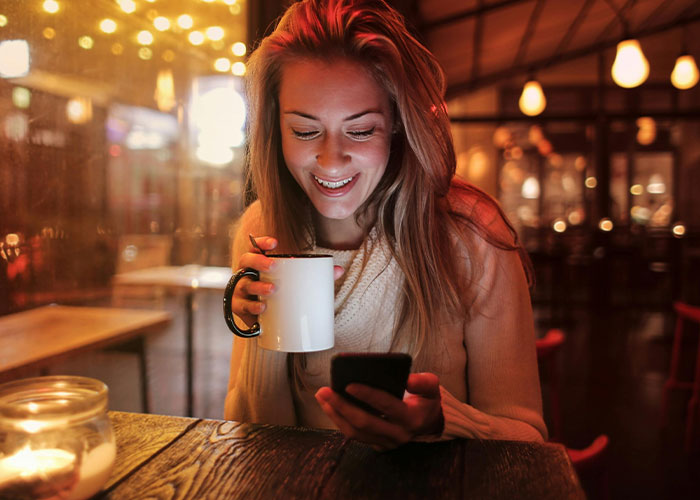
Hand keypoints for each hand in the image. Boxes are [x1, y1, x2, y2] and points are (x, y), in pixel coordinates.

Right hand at [231, 236, 344, 327]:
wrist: (262, 317)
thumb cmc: (277, 292)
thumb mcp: (292, 281)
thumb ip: (315, 274)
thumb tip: (338, 270)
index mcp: (258, 262)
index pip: (255, 246)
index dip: (262, 241)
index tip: (275, 243)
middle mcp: (246, 273)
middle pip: (246, 261)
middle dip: (258, 261)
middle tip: (273, 266)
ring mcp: (240, 290)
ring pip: (244, 284)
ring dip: (258, 286)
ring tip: (272, 289)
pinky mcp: (240, 308)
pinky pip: (242, 306)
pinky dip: (252, 307)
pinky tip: (262, 308)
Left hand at [315, 373, 443, 450]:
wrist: (428, 422)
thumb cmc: (425, 400)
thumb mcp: (432, 387)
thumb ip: (424, 382)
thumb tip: (408, 380)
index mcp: (412, 418)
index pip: (387, 405)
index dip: (367, 395)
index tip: (349, 384)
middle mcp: (398, 434)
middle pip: (365, 422)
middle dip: (342, 406)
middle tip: (325, 390)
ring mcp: (386, 443)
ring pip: (355, 432)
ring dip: (335, 414)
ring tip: (322, 396)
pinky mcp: (376, 445)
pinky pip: (354, 435)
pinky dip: (339, 420)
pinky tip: (328, 406)